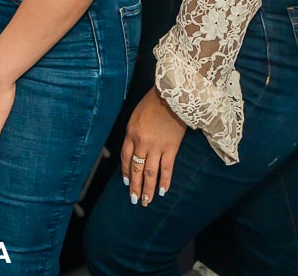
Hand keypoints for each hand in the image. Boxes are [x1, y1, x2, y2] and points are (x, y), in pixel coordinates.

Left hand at [123, 87, 186, 206]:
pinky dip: (165, 181)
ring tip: (146, 201)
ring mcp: (156, 146)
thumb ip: (134, 133)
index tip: (126, 182)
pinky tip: (163, 191)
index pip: (125, 157)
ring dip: (148, 188)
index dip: (125, 171)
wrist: (172, 96)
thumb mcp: (136, 116)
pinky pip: (167, 168)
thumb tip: (135, 149)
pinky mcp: (171, 148)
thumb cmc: (153, 103)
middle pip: (136, 168)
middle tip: (134, 199)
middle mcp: (141, 142)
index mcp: (131, 133)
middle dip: (134, 186)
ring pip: (150, 172)